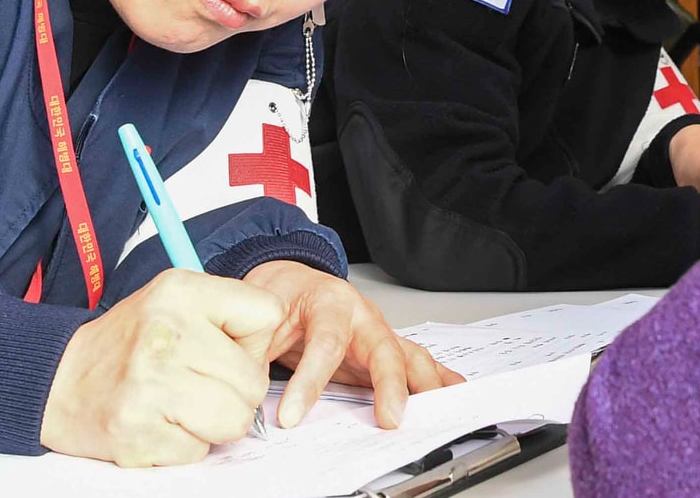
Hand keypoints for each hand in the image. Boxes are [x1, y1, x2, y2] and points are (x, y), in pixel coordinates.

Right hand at [41, 269, 283, 465]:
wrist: (59, 381)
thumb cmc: (131, 343)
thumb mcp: (176, 301)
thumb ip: (228, 312)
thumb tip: (268, 352)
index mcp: (180, 292)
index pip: (268, 314)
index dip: (255, 340)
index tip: (224, 346)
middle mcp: (167, 334)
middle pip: (255, 381)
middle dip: (235, 391)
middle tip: (198, 384)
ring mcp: (152, 387)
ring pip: (235, 421)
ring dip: (215, 422)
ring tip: (182, 405)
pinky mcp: (139, 435)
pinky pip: (199, 451)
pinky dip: (184, 444)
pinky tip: (159, 422)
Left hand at [243, 261, 464, 429]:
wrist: (291, 279)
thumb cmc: (282, 296)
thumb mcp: (261, 317)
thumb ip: (256, 351)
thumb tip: (246, 390)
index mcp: (329, 302)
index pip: (324, 343)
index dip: (309, 382)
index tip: (292, 414)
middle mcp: (362, 315)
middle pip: (383, 348)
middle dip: (390, 386)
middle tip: (389, 419)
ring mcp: (377, 333)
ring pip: (408, 356)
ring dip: (425, 384)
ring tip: (440, 409)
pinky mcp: (384, 351)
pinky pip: (416, 364)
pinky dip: (437, 379)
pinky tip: (453, 393)